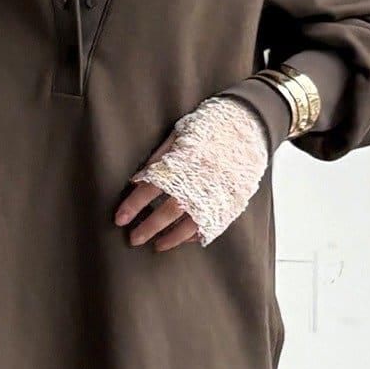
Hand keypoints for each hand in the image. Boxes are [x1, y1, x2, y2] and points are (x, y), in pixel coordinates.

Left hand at [114, 95, 271, 252]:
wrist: (250, 122)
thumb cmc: (209, 126)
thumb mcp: (180, 134)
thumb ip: (158, 158)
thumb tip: (135, 181)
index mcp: (183, 163)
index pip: (150, 189)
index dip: (133, 206)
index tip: (119, 219)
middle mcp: (199, 181)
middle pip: (167, 212)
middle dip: (148, 227)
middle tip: (133, 239)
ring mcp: (217, 194)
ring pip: (190, 225)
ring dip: (171, 238)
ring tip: (157, 246)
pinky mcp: (232, 202)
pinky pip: (210, 225)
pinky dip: (194, 234)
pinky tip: (181, 238)